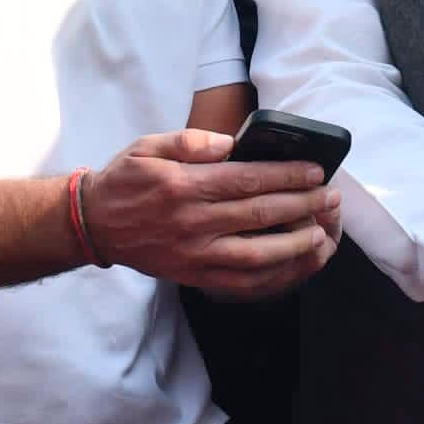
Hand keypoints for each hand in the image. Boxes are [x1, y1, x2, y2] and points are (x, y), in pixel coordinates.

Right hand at [82, 129, 339, 300]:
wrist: (93, 225)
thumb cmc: (124, 181)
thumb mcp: (148, 147)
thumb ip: (189, 141)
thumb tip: (229, 143)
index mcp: (184, 186)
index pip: (246, 179)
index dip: (286, 175)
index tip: (315, 171)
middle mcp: (192, 222)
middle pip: (259, 214)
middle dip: (301, 204)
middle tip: (330, 197)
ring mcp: (194, 254)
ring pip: (256, 254)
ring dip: (294, 244)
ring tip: (321, 232)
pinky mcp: (193, 276)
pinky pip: (240, 282)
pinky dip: (271, 277)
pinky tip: (293, 265)